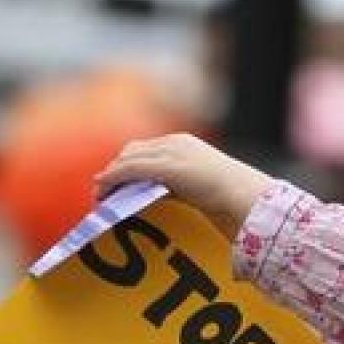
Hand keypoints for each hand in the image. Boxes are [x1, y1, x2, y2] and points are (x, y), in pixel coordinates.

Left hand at [95, 133, 273, 238]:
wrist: (243, 196)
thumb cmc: (232, 197)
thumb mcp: (203, 188)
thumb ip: (184, 188)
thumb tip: (177, 200)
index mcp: (186, 144)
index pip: (148, 149)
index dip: (129, 164)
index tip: (117, 182)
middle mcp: (176, 143)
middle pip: (134, 150)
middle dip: (117, 169)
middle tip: (104, 190)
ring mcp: (170, 153)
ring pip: (128, 159)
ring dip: (111, 175)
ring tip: (100, 194)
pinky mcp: (165, 167)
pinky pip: (130, 169)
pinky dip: (113, 178)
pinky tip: (103, 189)